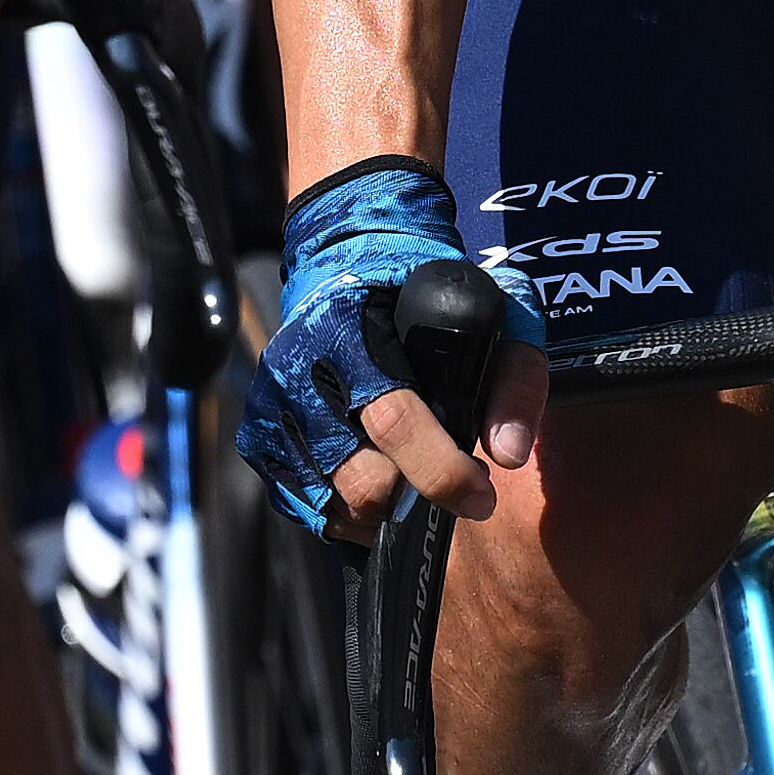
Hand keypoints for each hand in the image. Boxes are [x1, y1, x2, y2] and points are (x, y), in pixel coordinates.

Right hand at [237, 158, 541, 537]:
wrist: (343, 261)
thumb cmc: (424, 292)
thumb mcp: (491, 309)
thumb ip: (514, 376)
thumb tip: (509, 454)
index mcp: (346, 329)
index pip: (393, 420)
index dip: (442, 470)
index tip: (482, 492)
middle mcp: (299, 372)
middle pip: (361, 479)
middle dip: (416, 496)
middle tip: (453, 487)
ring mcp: (274, 408)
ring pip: (335, 503)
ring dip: (386, 509)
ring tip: (416, 482)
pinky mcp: (259, 437)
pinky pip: (307, 507)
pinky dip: (350, 513)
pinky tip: (381, 481)